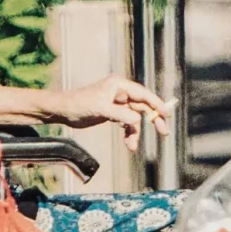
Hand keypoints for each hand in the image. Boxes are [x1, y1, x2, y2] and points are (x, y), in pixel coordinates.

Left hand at [53, 76, 169, 141]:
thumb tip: (138, 120)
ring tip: (133, 146)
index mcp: (119, 85)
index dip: (156, 103)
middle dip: (152, 119)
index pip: (142, 94)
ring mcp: (118, 103)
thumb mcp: (100, 109)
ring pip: (135, 117)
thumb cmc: (79, 104)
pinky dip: (128, 133)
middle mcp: (121, 92)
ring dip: (136, 132)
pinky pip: (127, 123)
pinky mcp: (113, 112)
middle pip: (143, 106)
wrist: (63, 110)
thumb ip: (120, 114)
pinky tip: (128, 144)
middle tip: (164, 132)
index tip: (166, 113)